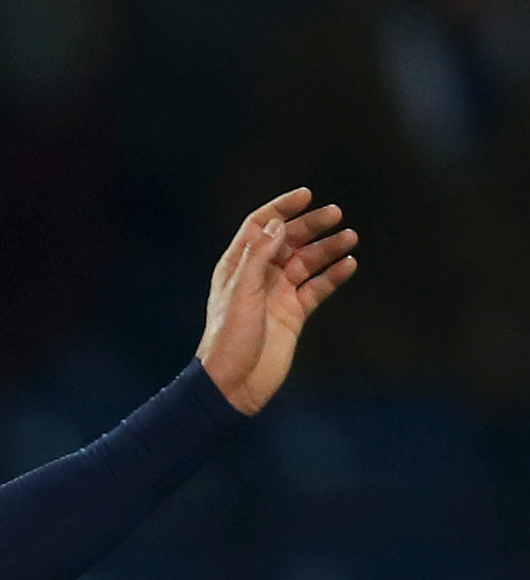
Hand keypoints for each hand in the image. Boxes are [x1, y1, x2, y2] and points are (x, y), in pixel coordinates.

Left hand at [196, 188, 356, 414]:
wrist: (233, 384)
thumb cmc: (229, 338)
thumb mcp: (240, 291)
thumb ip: (259, 255)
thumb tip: (278, 225)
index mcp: (237, 267)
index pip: (260, 227)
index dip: (281, 209)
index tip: (306, 195)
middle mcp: (258, 277)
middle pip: (288, 241)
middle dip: (311, 225)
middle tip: (336, 214)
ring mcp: (277, 295)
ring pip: (307, 263)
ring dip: (327, 248)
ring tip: (350, 238)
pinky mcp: (293, 314)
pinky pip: (317, 288)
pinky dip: (333, 276)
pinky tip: (349, 264)